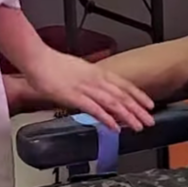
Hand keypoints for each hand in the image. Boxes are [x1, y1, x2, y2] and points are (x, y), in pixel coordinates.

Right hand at [12, 47, 155, 131]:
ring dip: (128, 116)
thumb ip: (89, 78)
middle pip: (122, 95)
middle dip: (138, 109)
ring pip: (113, 103)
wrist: (37, 59)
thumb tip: (97, 86)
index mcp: (97, 72)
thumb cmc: (53, 64)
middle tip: (150, 120)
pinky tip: (115, 127)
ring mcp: (86, 88)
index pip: (123, 84)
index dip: (138, 95)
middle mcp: (95, 79)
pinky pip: (94, 109)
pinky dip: (107, 118)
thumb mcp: (78, 69)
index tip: (149, 104)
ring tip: (138, 126)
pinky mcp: (74, 96)